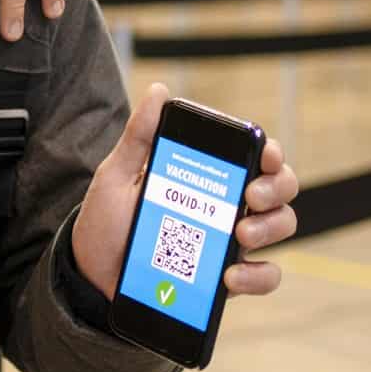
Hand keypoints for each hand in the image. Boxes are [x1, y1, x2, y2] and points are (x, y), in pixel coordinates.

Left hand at [72, 84, 299, 300]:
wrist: (91, 278)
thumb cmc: (106, 222)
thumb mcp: (116, 176)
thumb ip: (139, 137)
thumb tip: (158, 91)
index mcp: (206, 176)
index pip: (253, 155)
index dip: (270, 151)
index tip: (264, 153)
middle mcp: (226, 205)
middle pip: (279, 188)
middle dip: (277, 187)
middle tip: (251, 195)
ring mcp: (231, 243)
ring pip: (280, 226)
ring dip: (271, 227)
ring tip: (241, 235)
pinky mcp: (227, 280)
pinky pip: (264, 276)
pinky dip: (257, 276)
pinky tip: (230, 276)